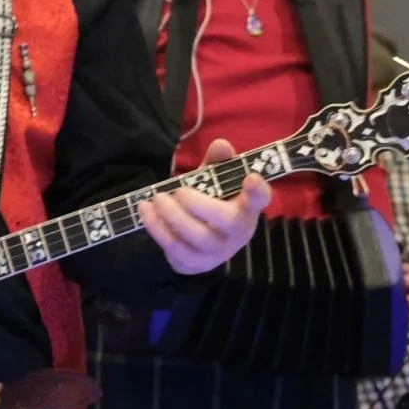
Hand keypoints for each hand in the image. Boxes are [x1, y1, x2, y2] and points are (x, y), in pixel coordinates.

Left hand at [140, 138, 270, 275]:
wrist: (200, 241)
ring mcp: (218, 253)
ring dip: (170, 217)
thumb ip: (216, 162)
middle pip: (224, 220)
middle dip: (196, 203)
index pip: (260, 200)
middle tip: (174, 192)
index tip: (250, 178)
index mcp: (246, 208)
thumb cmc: (210, 203)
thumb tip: (220, 144)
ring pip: (196, 238)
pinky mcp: (196, 264)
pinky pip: (176, 250)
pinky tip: (148, 214)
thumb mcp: (213, 180)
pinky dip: (158, 230)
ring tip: (153, 200)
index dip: (258, 191)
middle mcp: (238, 233)